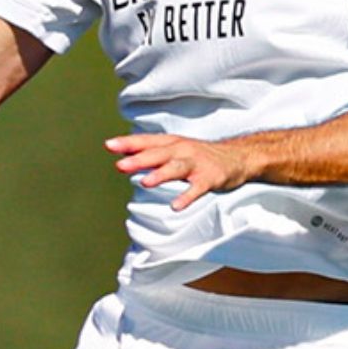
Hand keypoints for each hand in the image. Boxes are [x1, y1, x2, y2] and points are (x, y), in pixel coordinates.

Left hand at [107, 133, 254, 210]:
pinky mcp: (210, 178)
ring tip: (145, 182)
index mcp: (171, 143)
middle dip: (139, 159)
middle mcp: (182, 150)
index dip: (128, 143)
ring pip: (176, 168)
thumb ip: (150, 153)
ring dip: (160, 174)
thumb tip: (122, 155)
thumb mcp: (174, 149)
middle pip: (158, 154)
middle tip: (120, 165)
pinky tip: (175, 206)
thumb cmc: (199, 154)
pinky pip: (197, 188)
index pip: (146, 142)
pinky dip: (186, 197)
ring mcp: (196, 164)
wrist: (238, 156)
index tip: (109, 146)